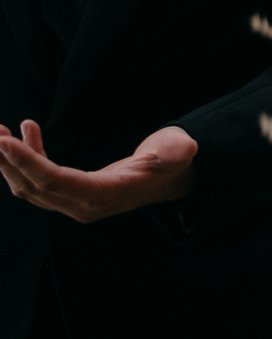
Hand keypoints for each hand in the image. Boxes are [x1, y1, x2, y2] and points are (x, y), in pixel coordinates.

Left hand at [0, 121, 196, 223]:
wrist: (170, 180)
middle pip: (31, 187)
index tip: (3, 140)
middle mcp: (81, 206)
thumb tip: (186, 148)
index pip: (53, 181)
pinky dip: (27, 157)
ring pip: (28, 186)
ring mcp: (73, 204)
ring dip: (9, 161)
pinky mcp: (69, 196)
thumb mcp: (178, 151)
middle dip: (7, 160)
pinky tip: (27, 131)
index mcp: (102, 196)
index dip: (26, 161)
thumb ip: (178, 150)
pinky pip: (38, 180)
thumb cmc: (172, 161)